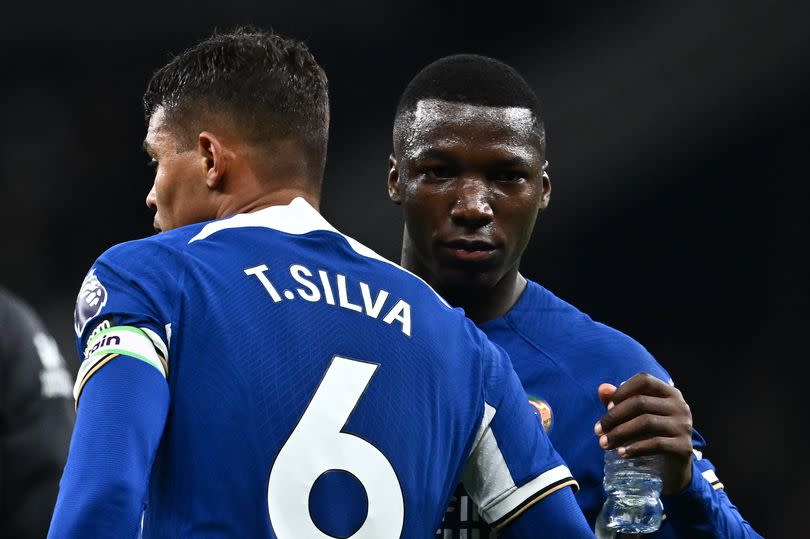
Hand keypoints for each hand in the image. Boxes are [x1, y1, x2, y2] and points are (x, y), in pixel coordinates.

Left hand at [594, 372, 692, 494]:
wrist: (671, 467)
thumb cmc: (649, 434)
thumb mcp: (633, 416)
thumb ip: (617, 401)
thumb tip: (602, 388)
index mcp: (669, 392)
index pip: (644, 380)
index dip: (623, 391)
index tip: (607, 407)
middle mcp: (680, 406)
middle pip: (640, 402)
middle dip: (614, 417)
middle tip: (597, 430)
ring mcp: (684, 426)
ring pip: (646, 422)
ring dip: (620, 433)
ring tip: (604, 444)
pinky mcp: (684, 446)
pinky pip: (656, 443)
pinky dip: (635, 448)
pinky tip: (621, 453)